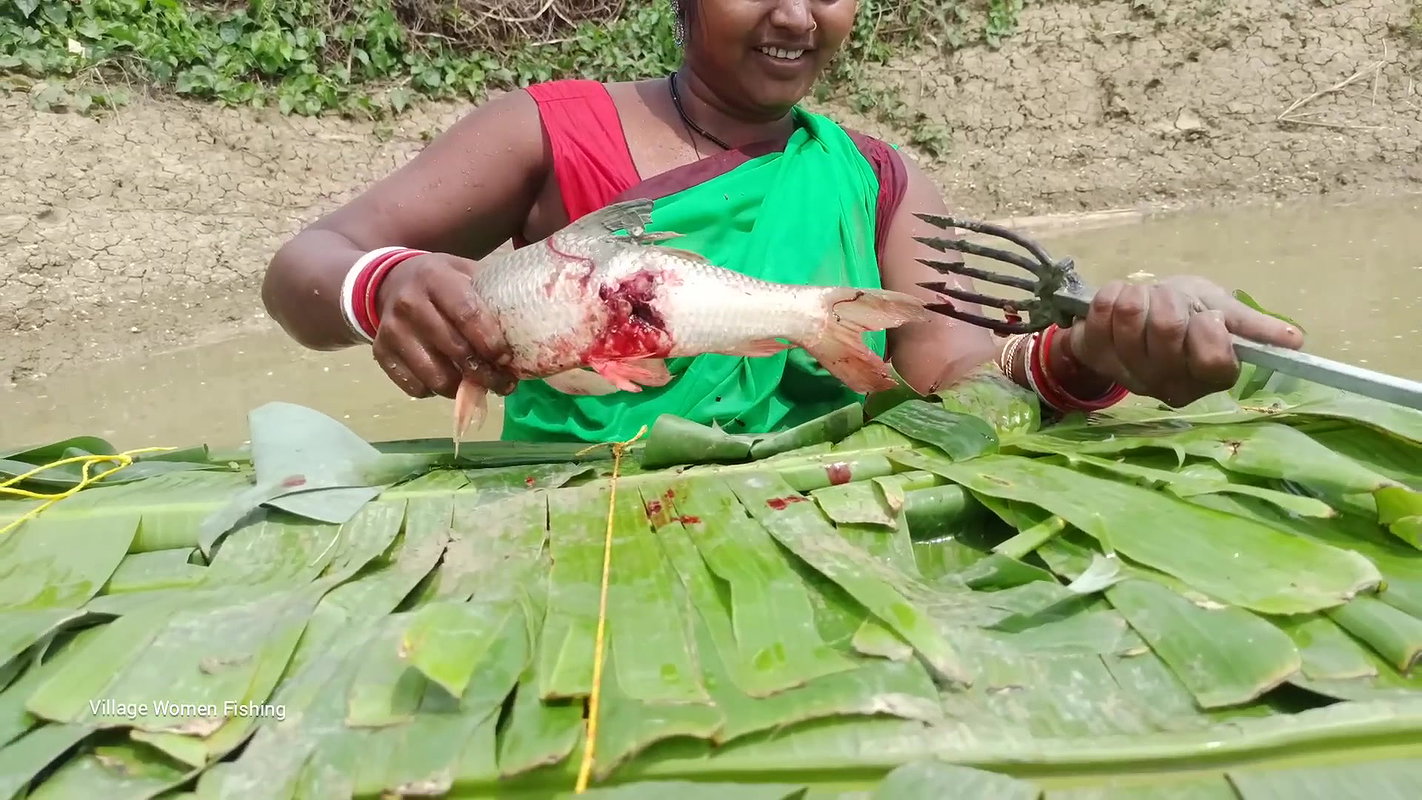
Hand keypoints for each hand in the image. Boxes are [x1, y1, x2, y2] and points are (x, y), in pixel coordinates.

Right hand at [370, 252, 517, 398]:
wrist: (388, 282)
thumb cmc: (440, 281)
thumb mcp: (464, 271)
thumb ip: (491, 293)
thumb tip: (530, 324)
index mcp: (435, 278)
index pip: (467, 314)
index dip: (490, 341)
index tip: (507, 358)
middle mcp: (409, 303)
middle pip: (454, 349)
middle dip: (485, 372)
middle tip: (504, 382)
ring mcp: (391, 331)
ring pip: (435, 376)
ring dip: (463, 388)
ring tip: (480, 385)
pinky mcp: (381, 354)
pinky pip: (416, 387)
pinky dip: (437, 391)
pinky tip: (450, 379)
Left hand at [1065, 275, 1304, 407]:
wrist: (1136, 315)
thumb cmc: (1186, 315)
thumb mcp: (1224, 312)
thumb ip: (1253, 327)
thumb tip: (1296, 341)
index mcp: (1207, 378)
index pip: (1214, 359)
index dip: (1208, 328)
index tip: (1206, 316)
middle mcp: (1167, 385)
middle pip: (1167, 329)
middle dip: (1171, 301)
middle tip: (1171, 303)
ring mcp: (1127, 372)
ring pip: (1131, 315)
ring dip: (1142, 295)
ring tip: (1146, 303)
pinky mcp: (1094, 354)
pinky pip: (1101, 310)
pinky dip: (1112, 293)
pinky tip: (1120, 304)